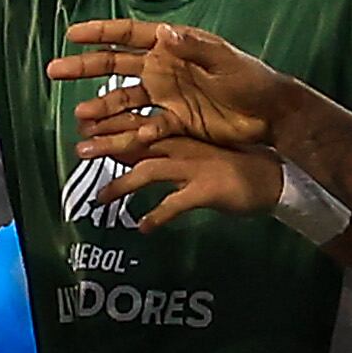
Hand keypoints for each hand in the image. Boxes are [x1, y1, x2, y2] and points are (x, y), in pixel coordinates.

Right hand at [49, 18, 299, 153]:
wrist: (270, 114)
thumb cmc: (251, 79)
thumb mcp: (224, 60)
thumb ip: (193, 47)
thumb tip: (161, 35)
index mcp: (172, 47)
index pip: (128, 35)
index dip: (99, 33)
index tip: (71, 33)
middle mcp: (162, 69)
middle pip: (115, 66)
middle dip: (84, 68)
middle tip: (53, 71)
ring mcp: (166, 97)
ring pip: (123, 101)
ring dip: (101, 109)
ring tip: (78, 118)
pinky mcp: (174, 122)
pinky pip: (143, 128)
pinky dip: (124, 135)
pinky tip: (105, 142)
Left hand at [89, 126, 282, 229]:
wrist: (273, 177)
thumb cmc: (234, 164)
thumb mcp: (197, 151)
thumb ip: (165, 152)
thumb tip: (130, 156)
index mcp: (181, 135)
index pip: (140, 125)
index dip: (110, 126)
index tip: (83, 129)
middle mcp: (183, 146)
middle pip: (137, 143)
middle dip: (106, 147)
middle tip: (79, 152)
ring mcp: (194, 167)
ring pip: (150, 170)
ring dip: (122, 183)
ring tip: (101, 198)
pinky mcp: (206, 190)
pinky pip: (176, 204)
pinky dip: (157, 216)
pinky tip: (143, 227)